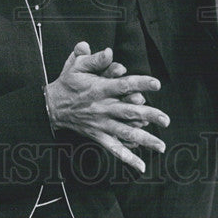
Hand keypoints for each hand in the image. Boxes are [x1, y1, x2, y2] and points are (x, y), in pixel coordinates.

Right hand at [45, 42, 169, 172]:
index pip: (123, 85)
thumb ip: (94, 59)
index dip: (140, 83)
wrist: (52, 107)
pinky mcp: (99, 135)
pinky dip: (128, 157)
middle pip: (129, 112)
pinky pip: (114, 148)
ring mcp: (101, 124)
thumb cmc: (68, 83)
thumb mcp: (77, 66)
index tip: (157, 84)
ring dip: (144, 140)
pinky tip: (142, 166)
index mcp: (100, 89)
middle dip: (149, 116)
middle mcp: (103, 108)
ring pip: (125, 133)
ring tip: (162, 146)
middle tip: (166, 120)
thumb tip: (110, 51)